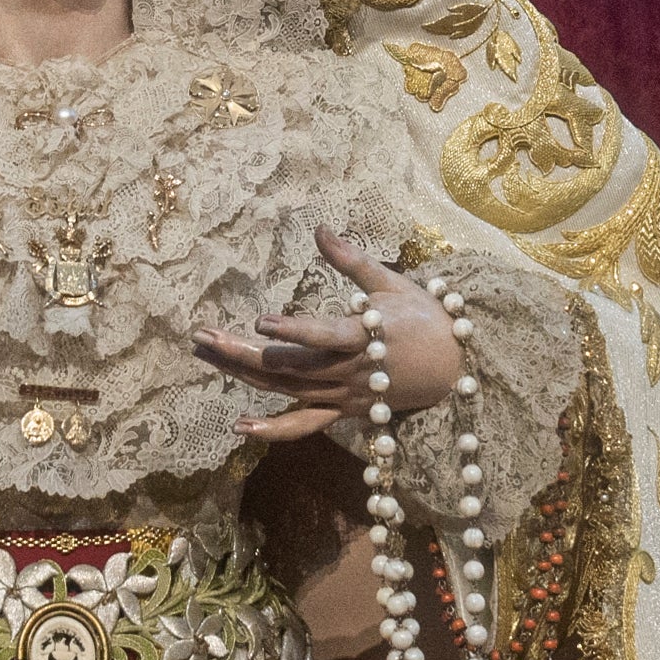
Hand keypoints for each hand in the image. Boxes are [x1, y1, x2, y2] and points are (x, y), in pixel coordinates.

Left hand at [195, 228, 462, 443]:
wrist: (458, 370)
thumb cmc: (425, 319)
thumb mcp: (393, 283)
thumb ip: (352, 260)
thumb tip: (320, 228)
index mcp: (365, 335)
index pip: (324, 335)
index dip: (294, 329)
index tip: (261, 320)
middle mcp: (351, 370)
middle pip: (289, 365)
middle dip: (242, 351)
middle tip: (202, 337)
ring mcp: (344, 395)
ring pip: (287, 389)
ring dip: (243, 375)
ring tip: (206, 356)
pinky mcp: (345, 412)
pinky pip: (305, 425)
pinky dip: (274, 430)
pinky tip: (240, 427)